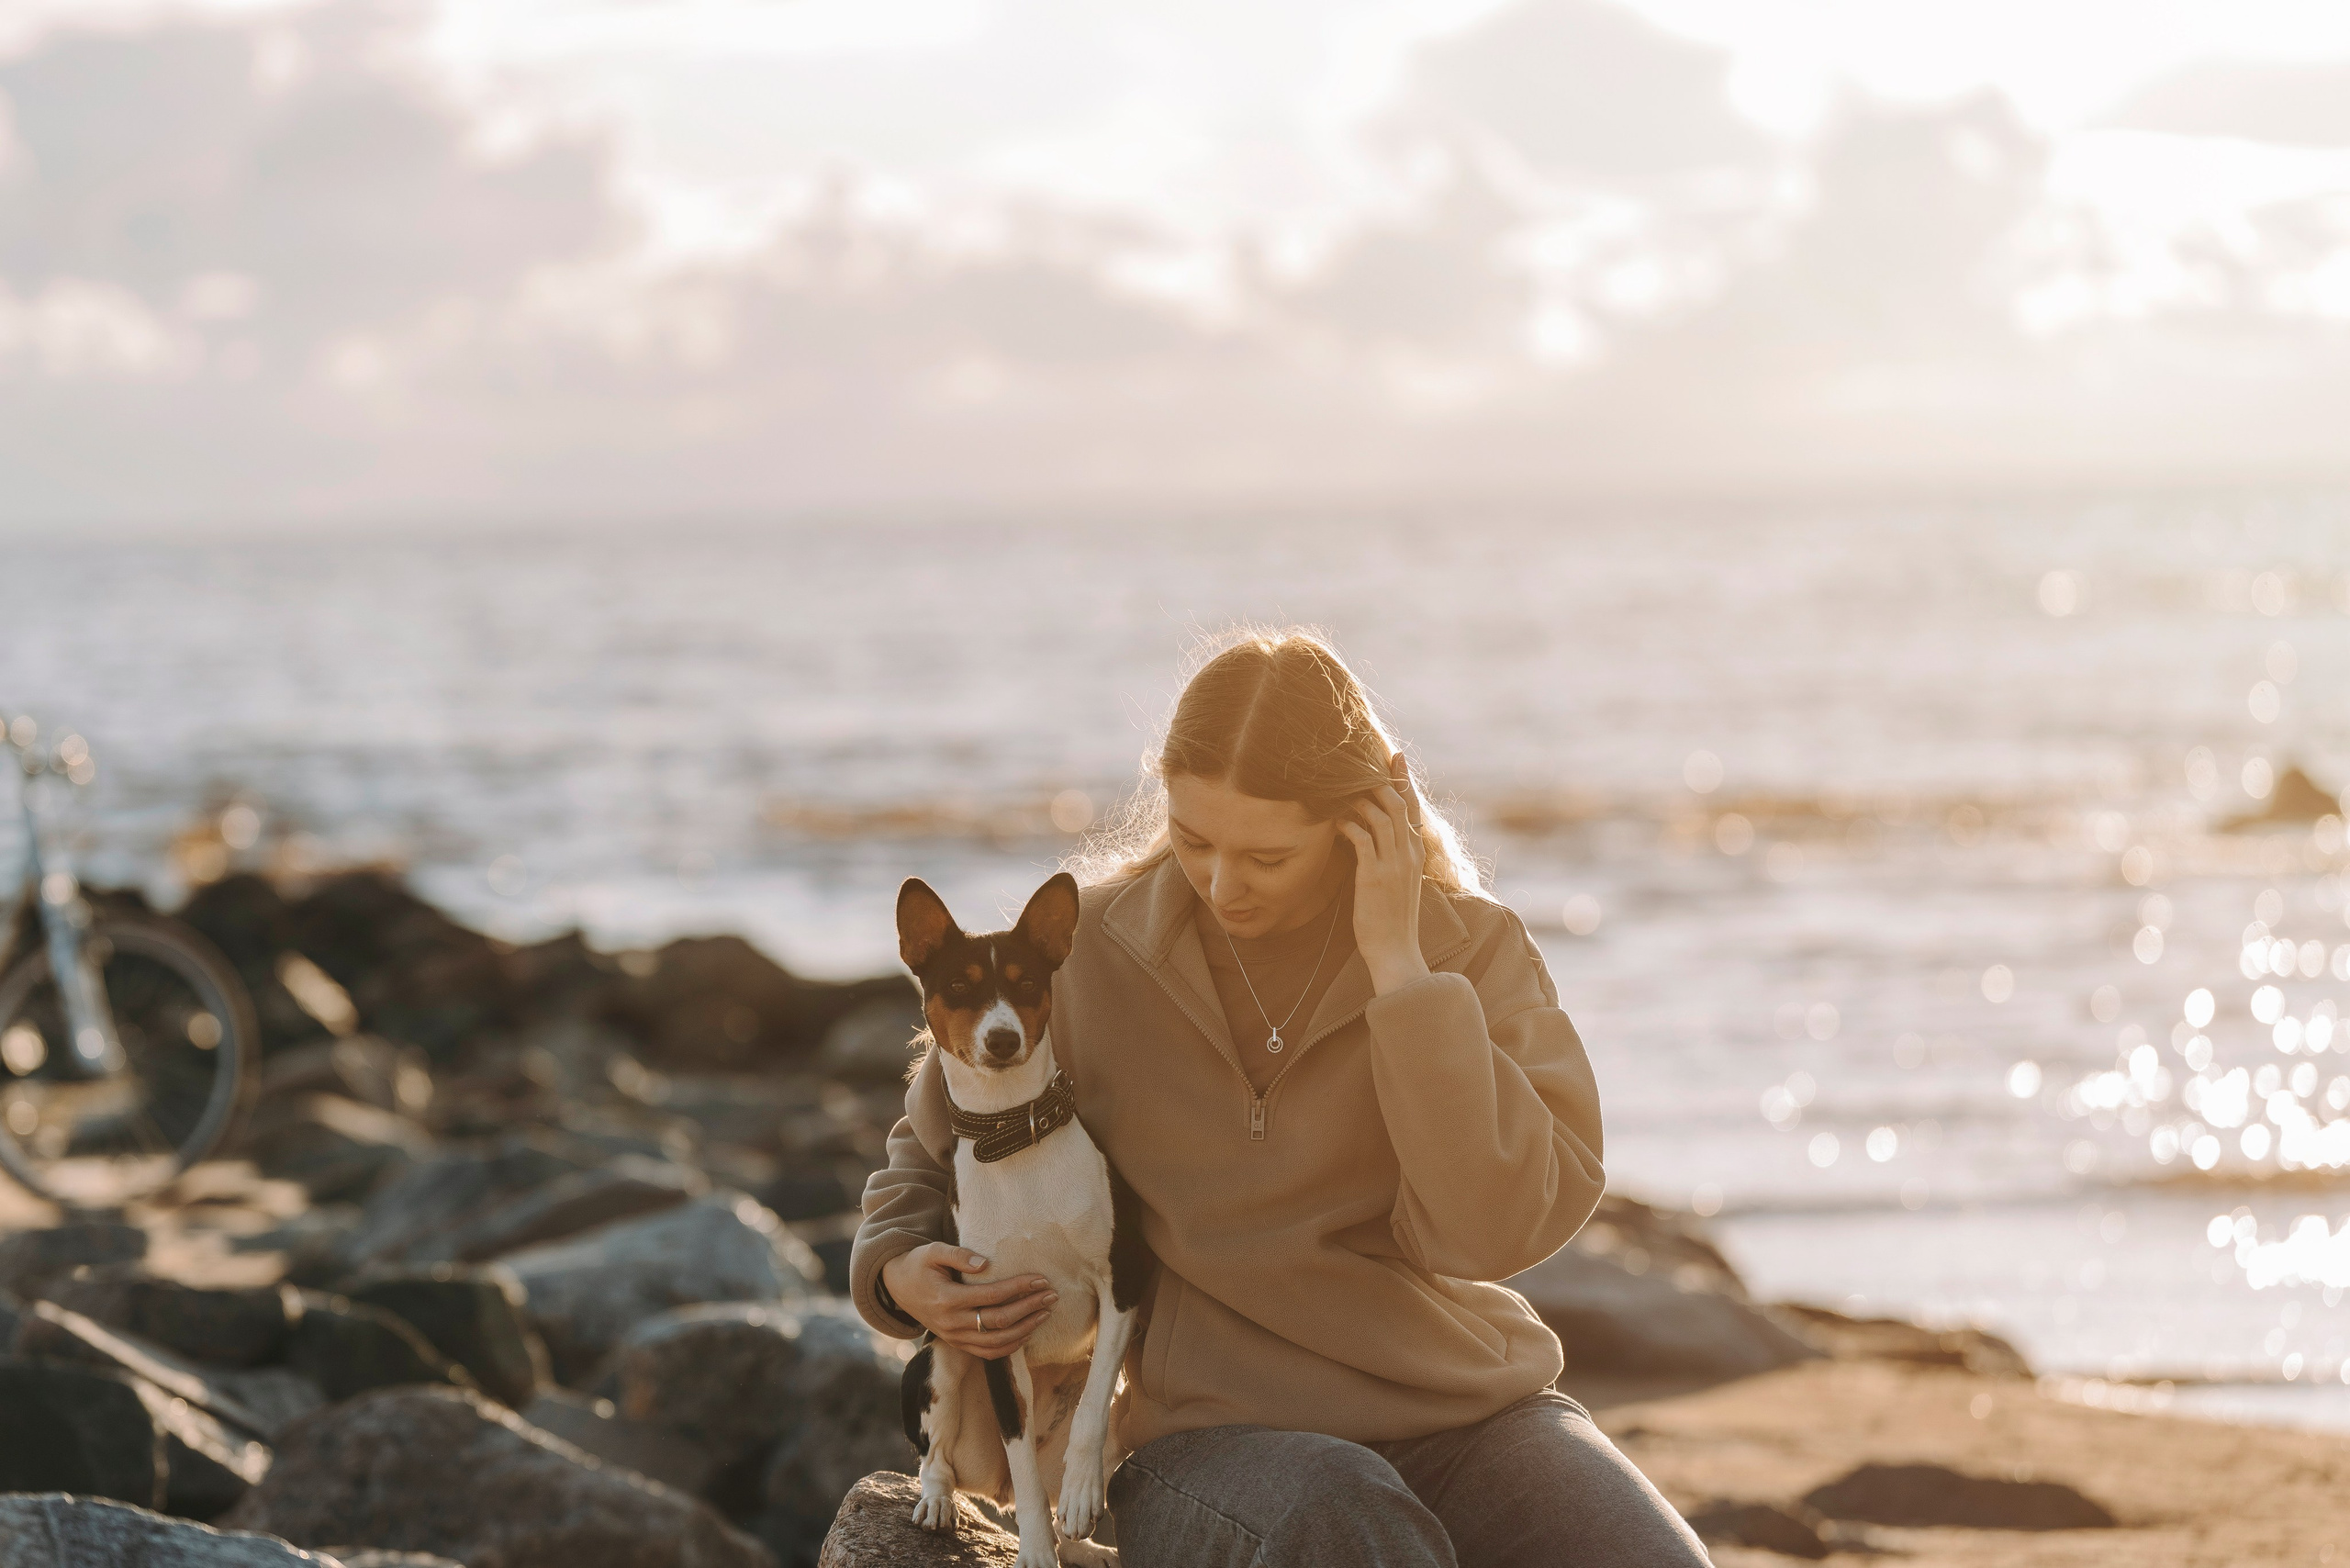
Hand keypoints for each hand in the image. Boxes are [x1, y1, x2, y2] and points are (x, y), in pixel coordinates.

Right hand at [882, 1243, 1057, 1358]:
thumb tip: (984, 1263)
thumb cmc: (919, 1265)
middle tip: (1052, 1295)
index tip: (1040, 1279)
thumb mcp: (933, 1252)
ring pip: (996, 1342)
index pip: (991, 1296)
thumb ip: (958, 1255)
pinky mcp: (957, 1344)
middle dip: (1029, 1308)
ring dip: (1025, 1329)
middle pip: (999, 1321)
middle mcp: (951, 1323)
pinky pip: (987, 1353)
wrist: (898, 1287)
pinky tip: (1028, 1333)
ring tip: (1045, 1313)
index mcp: (947, 1299)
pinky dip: (1010, 1347)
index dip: (1019, 1288)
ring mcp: (954, 1337)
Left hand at [1340, 752, 1429, 994]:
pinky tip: (1335, 821)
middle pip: (1399, 804)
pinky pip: (1362, 839)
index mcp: (1416, 854)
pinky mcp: (1375, 876)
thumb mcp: (1398, 883)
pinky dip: (1349, 825)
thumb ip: (1392, 858)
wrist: (1395, 950)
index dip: (1404, 781)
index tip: (1395, 757)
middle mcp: (1409, 855)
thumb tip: (1373, 837)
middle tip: (1360, 763)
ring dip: (1361, 800)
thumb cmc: (1391, 919)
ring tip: (1341, 790)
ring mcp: (1394, 865)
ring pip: (1382, 816)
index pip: (1413, 808)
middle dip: (1381, 780)